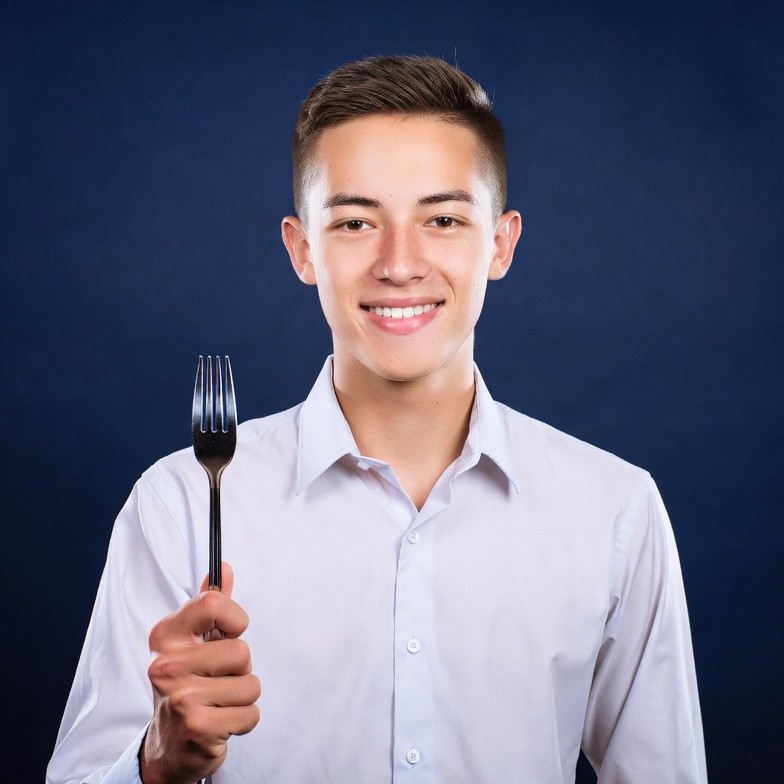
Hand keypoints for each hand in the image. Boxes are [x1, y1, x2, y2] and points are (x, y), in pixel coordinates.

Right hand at [140, 563, 260, 783]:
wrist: (170, 744)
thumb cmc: (188, 684)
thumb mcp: (194, 642)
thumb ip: (211, 604)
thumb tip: (224, 568)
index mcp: (166, 636)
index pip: (214, 603)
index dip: (235, 620)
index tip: (227, 634)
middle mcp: (166, 664)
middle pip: (241, 651)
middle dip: (240, 670)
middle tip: (217, 680)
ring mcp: (180, 697)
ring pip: (251, 684)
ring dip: (242, 697)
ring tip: (218, 702)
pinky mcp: (197, 727)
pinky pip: (251, 714)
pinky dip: (243, 721)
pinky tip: (220, 722)